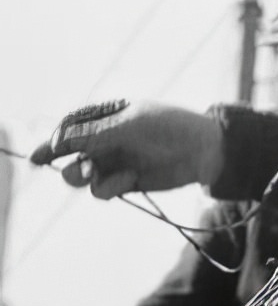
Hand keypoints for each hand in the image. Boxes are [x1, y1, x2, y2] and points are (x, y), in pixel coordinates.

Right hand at [29, 100, 222, 198]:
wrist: (205, 152)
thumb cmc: (171, 128)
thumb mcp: (130, 126)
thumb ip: (93, 134)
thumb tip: (57, 141)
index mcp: (108, 115)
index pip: (71, 126)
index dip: (55, 140)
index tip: (45, 154)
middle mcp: (107, 138)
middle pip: (68, 153)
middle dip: (62, 161)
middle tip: (65, 166)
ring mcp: (115, 160)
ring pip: (80, 174)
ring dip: (82, 176)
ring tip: (93, 173)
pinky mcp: (125, 181)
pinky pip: (102, 189)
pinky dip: (110, 186)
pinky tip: (129, 178)